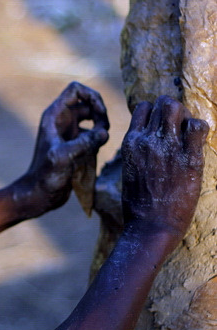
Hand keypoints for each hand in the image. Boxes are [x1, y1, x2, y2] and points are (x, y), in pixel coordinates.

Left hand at [13, 82, 108, 217]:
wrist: (39, 195)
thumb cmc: (45, 176)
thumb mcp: (64, 157)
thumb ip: (84, 143)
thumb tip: (104, 133)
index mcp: (54, 116)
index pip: (76, 90)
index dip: (92, 97)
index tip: (100, 114)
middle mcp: (62, 121)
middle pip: (88, 103)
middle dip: (100, 113)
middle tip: (103, 132)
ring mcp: (69, 133)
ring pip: (92, 119)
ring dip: (101, 127)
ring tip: (101, 142)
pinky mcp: (75, 146)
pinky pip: (92, 135)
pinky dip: (99, 139)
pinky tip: (96, 151)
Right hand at [121, 96, 207, 243]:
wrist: (150, 227)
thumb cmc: (139, 205)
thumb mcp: (129, 170)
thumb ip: (138, 151)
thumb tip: (146, 141)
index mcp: (131, 143)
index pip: (143, 107)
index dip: (155, 112)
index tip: (161, 125)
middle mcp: (148, 140)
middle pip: (163, 103)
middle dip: (173, 110)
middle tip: (179, 127)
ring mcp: (169, 147)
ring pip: (178, 108)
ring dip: (186, 116)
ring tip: (188, 133)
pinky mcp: (190, 158)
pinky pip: (198, 126)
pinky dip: (200, 128)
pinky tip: (197, 142)